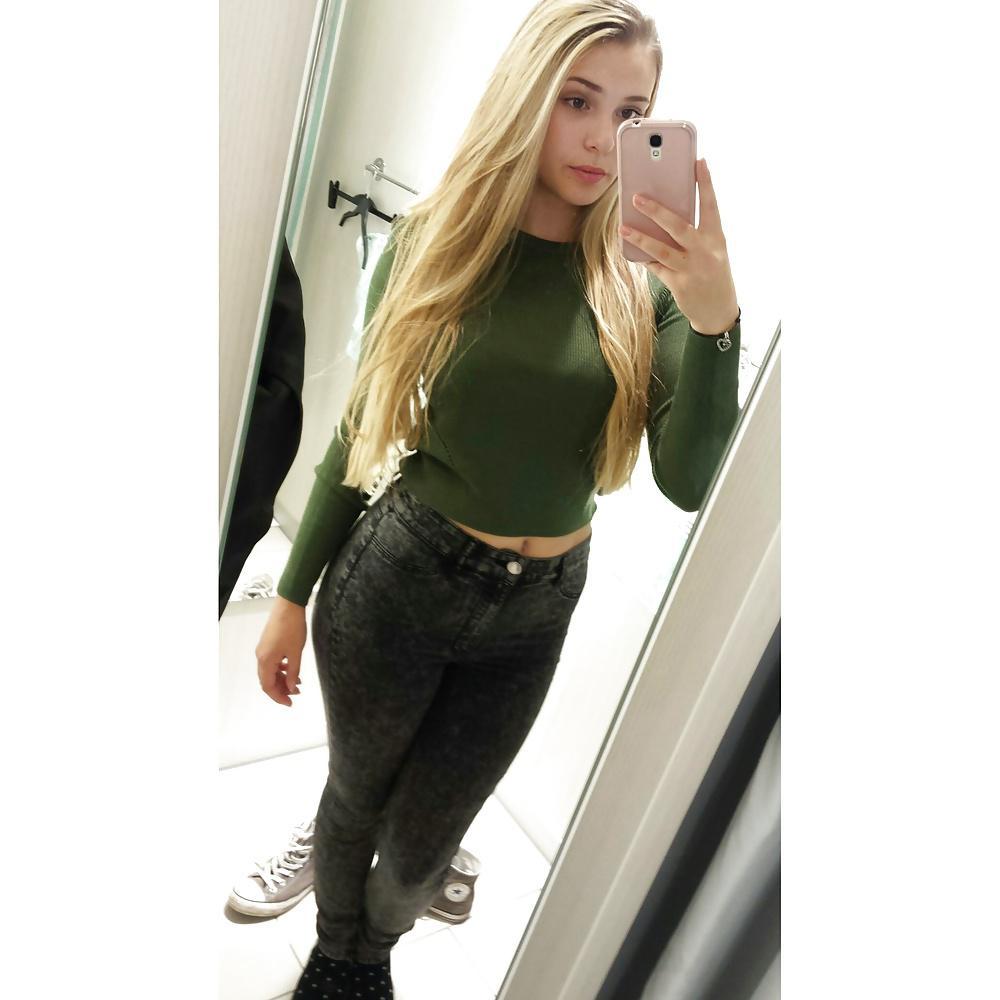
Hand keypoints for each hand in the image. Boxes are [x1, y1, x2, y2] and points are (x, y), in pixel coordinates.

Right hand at [255, 599, 306, 706]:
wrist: (289, 605)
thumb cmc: (293, 628)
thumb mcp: (296, 653)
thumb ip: (293, 672)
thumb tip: (291, 688)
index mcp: (265, 660)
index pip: (267, 686)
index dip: (278, 697)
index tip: (290, 703)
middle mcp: (261, 656)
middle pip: (267, 680)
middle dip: (281, 689)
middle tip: (296, 694)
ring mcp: (263, 649)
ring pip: (270, 671)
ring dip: (282, 679)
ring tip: (298, 683)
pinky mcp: (268, 643)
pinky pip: (272, 662)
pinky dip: (282, 669)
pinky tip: (293, 669)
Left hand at [620, 158, 738, 335]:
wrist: (718, 310)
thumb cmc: (712, 272)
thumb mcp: (712, 250)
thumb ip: (694, 233)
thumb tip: (663, 215)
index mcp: (716, 238)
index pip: (710, 205)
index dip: (705, 183)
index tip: (698, 161)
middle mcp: (705, 252)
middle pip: (679, 226)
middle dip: (657, 211)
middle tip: (637, 197)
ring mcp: (691, 270)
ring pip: (661, 250)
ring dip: (640, 237)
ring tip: (623, 227)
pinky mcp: (679, 285)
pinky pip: (656, 268)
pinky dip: (644, 258)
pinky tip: (630, 249)